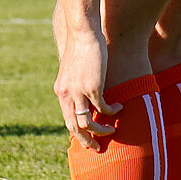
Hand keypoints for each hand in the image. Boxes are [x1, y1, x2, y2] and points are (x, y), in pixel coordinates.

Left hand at [53, 23, 117, 151]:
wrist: (82, 31)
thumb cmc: (81, 45)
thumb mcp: (74, 67)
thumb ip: (77, 80)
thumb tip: (86, 87)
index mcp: (61, 91)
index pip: (67, 117)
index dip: (77, 130)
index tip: (87, 137)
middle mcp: (66, 94)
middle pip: (73, 127)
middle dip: (85, 140)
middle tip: (96, 148)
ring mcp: (78, 92)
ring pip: (86, 122)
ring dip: (100, 131)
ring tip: (112, 131)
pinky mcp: (92, 87)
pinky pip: (103, 108)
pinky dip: (111, 111)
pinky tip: (119, 108)